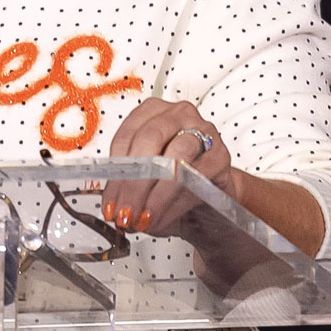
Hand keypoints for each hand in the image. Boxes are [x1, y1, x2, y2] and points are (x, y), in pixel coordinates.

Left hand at [106, 98, 233, 233]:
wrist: (207, 201)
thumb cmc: (171, 186)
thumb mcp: (141, 184)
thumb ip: (125, 188)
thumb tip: (113, 206)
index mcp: (151, 113)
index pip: (125, 137)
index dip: (115, 174)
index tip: (109, 203)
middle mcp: (178, 115)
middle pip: (150, 140)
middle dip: (134, 183)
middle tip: (125, 212)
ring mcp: (203, 131)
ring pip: (176, 156)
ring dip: (156, 193)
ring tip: (143, 218)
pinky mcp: (220, 156)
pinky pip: (197, 177)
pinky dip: (176, 202)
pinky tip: (163, 217)